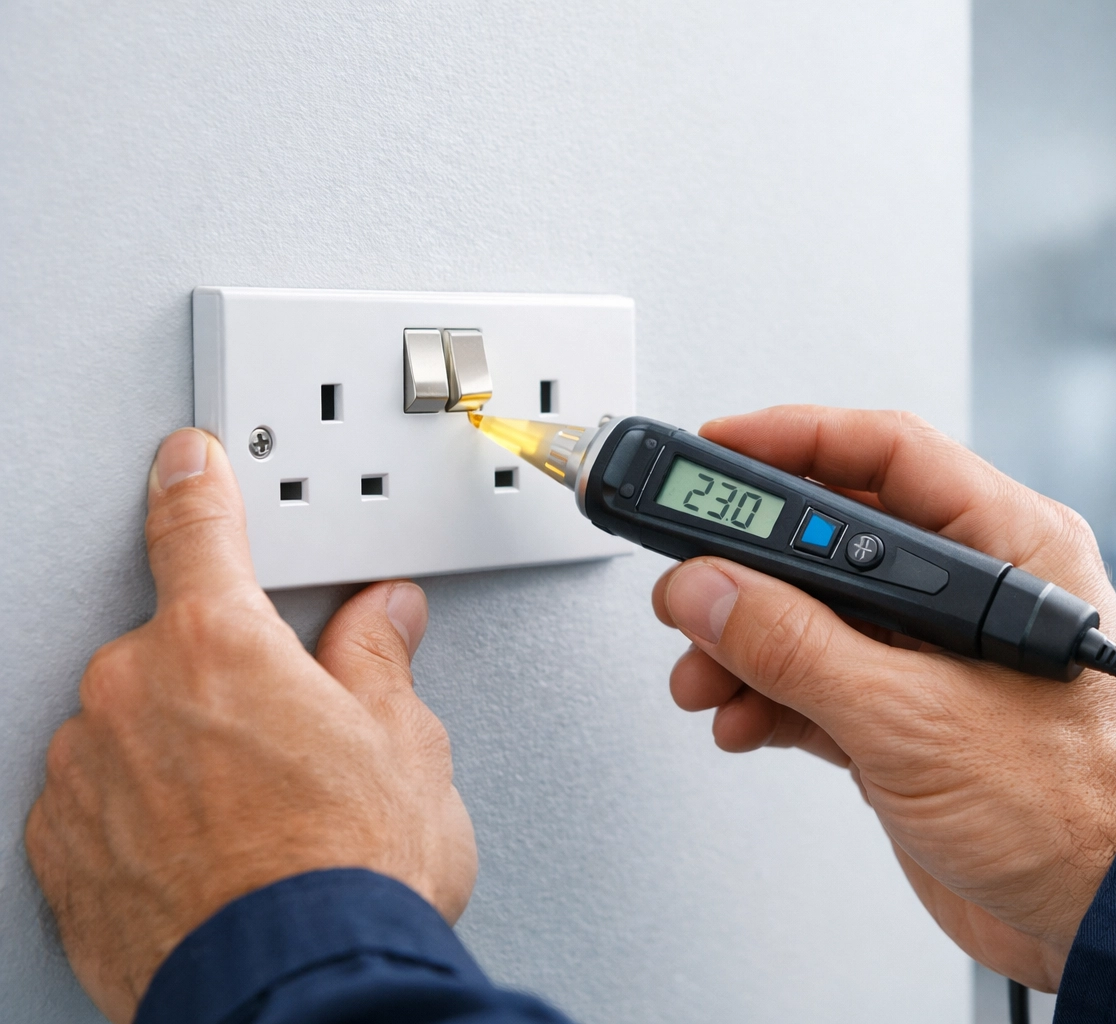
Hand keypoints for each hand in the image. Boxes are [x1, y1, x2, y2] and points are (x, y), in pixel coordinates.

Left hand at [25, 429, 476, 1023]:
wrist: (299, 994)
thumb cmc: (351, 876)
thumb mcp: (405, 747)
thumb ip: (378, 661)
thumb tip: (383, 619)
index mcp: (220, 644)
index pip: (198, 530)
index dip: (198, 485)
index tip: (189, 460)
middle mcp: (133, 695)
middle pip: (175, 644)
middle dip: (228, 673)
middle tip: (293, 732)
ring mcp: (85, 775)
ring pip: (132, 724)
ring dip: (181, 744)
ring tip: (258, 812)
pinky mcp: (60, 850)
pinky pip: (97, 796)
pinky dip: (140, 807)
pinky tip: (210, 847)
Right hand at [653, 407, 1115, 990]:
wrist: (1101, 919)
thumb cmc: (1077, 813)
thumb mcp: (913, 718)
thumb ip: (797, 648)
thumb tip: (710, 590)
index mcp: (1007, 548)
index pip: (887, 454)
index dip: (795, 440)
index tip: (721, 448)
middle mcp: (973, 591)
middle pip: (837, 539)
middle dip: (752, 568)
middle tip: (690, 577)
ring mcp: (937, 658)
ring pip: (819, 616)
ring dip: (749, 644)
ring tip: (703, 671)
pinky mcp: (912, 719)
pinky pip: (822, 681)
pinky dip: (773, 696)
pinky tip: (742, 717)